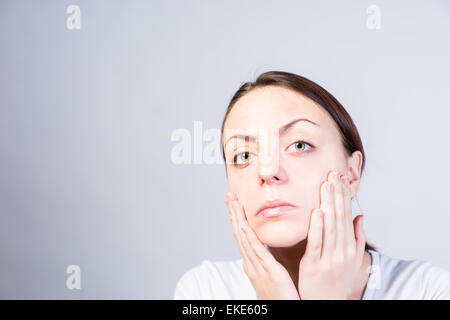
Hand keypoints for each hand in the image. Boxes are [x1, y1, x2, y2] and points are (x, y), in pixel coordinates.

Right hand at [225, 192, 299, 299]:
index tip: (235, 202)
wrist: (283, 313)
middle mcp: (252, 264)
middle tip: (229, 195)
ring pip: (245, 239)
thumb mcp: (272, 274)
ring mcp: (258, 269)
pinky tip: (245, 226)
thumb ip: (269, 259)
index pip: (243, 236)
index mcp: (253, 263)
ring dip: (238, 219)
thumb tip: (268, 244)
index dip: (237, 218)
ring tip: (234, 202)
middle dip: (234, 214)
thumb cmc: (281, 298)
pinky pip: (259, 253)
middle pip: (240, 234)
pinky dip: (251, 238)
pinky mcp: (270, 273)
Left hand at [298, 171, 365, 299]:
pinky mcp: (314, 265)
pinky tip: (317, 211)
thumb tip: (360, 216)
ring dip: (328, 204)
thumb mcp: (353, 260)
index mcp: (349, 247)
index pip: (347, 216)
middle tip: (333, 174)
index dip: (344, 196)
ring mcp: (329, 258)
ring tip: (326, 185)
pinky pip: (316, 243)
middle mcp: (342, 251)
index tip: (340, 178)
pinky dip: (317, 227)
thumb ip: (357, 237)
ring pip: (329, 226)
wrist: (328, 305)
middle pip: (339, 217)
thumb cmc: (338, 281)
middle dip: (337, 195)